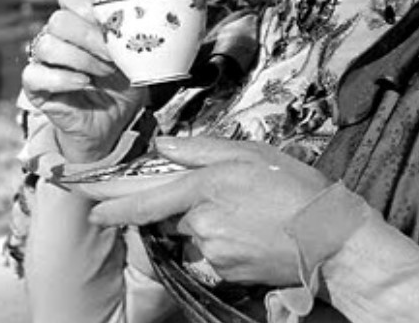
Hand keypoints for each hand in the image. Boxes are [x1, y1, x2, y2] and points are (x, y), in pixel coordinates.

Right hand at [23, 0, 145, 162]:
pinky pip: (34, 75)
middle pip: (59, 21)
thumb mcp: (133, 55)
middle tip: (112, 54)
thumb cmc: (123, 82)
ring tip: (104, 71)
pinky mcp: (35, 87)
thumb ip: (132, 35)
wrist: (115, 119)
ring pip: (47, 46)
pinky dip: (62, 78)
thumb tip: (147, 21)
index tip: (106, 20)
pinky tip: (84, 83)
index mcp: (80, 20)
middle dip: (90, 37)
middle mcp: (58, 36)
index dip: (83, 3)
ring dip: (81, 59)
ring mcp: (44, 60)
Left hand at [90, 136, 331, 285]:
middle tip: (230, 197)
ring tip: (249, 213)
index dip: (115, 203)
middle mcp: (203, 222)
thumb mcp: (252, 153)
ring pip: (193, 234)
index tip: (90, 205)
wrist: (328, 238)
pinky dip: (223, 242)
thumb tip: (165, 145)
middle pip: (174, 214)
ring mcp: (213, 251)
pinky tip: (252, 231)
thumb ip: (203, 149)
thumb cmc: (294, 187)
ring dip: (208, 223)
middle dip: (187, 206)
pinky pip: (211, 254)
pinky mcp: (225, 272)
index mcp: (207, 186)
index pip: (148, 198)